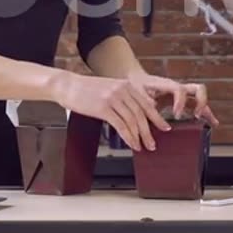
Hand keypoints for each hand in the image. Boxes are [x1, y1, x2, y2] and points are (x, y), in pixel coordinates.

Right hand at [54, 74, 170, 151]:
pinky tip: (132, 144)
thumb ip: (124, 97)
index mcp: (126, 85)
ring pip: (132, 121)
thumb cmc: (86, 90)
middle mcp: (123, 90)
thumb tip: (138, 111)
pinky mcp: (103, 108)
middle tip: (153, 144)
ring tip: (143, 147)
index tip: (164, 127)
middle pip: (142, 114)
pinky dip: (128, 137)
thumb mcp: (110, 88)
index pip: (146, 104)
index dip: (157, 117)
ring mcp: (113, 98)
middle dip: (149, 131)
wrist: (68, 85)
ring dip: (139, 137)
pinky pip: (121, 125)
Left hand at [127, 71, 219, 126]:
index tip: (176, 114)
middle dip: (201, 102)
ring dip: (207, 110)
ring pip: (200, 99)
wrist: (137, 81)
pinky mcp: (183, 101)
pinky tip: (211, 123)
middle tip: (196, 116)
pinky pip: (197, 106)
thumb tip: (153, 105)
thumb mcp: (138, 92)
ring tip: (212, 123)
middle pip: (198, 89)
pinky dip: (205, 114)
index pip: (180, 90)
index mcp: (168, 85)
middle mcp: (179, 88)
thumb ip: (145, 99)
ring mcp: (183, 95)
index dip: (181, 102)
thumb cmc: (137, 86)